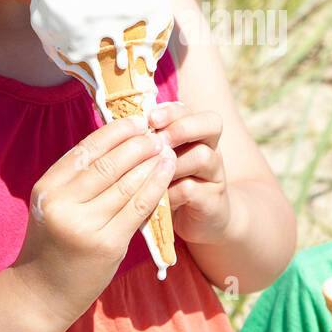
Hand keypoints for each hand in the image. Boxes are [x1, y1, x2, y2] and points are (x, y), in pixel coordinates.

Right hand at [13, 114, 175, 323]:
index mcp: (48, 188)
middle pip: (108, 164)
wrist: (43, 294)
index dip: (114, 132)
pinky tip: (167, 173)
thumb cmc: (52, 244)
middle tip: (157, 133)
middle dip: (137, 144)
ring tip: (167, 148)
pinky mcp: (108, 244)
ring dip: (151, 162)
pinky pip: (138, 208)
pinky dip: (155, 186)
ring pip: (127, 184)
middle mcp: (63, 204)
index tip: (135, 120)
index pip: (86, 150)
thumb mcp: (54, 205)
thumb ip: (76, 179)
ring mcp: (85, 225)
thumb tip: (114, 141)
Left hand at [147, 102, 230, 245]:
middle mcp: (210, 148)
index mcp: (194, 133)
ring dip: (173, 162)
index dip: (170, 111)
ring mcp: (214, 174)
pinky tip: (154, 198)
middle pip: (210, 124)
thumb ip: (146, 145)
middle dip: (181, 128)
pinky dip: (170, 192)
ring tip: (151, 171)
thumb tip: (117, 129)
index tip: (149, 118)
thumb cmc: (168, 185)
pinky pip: (192, 189)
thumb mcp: (158, 162)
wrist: (196, 221)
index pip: (190, 110)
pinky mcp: (212, 200)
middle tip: (158, 139)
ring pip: (202, 156)